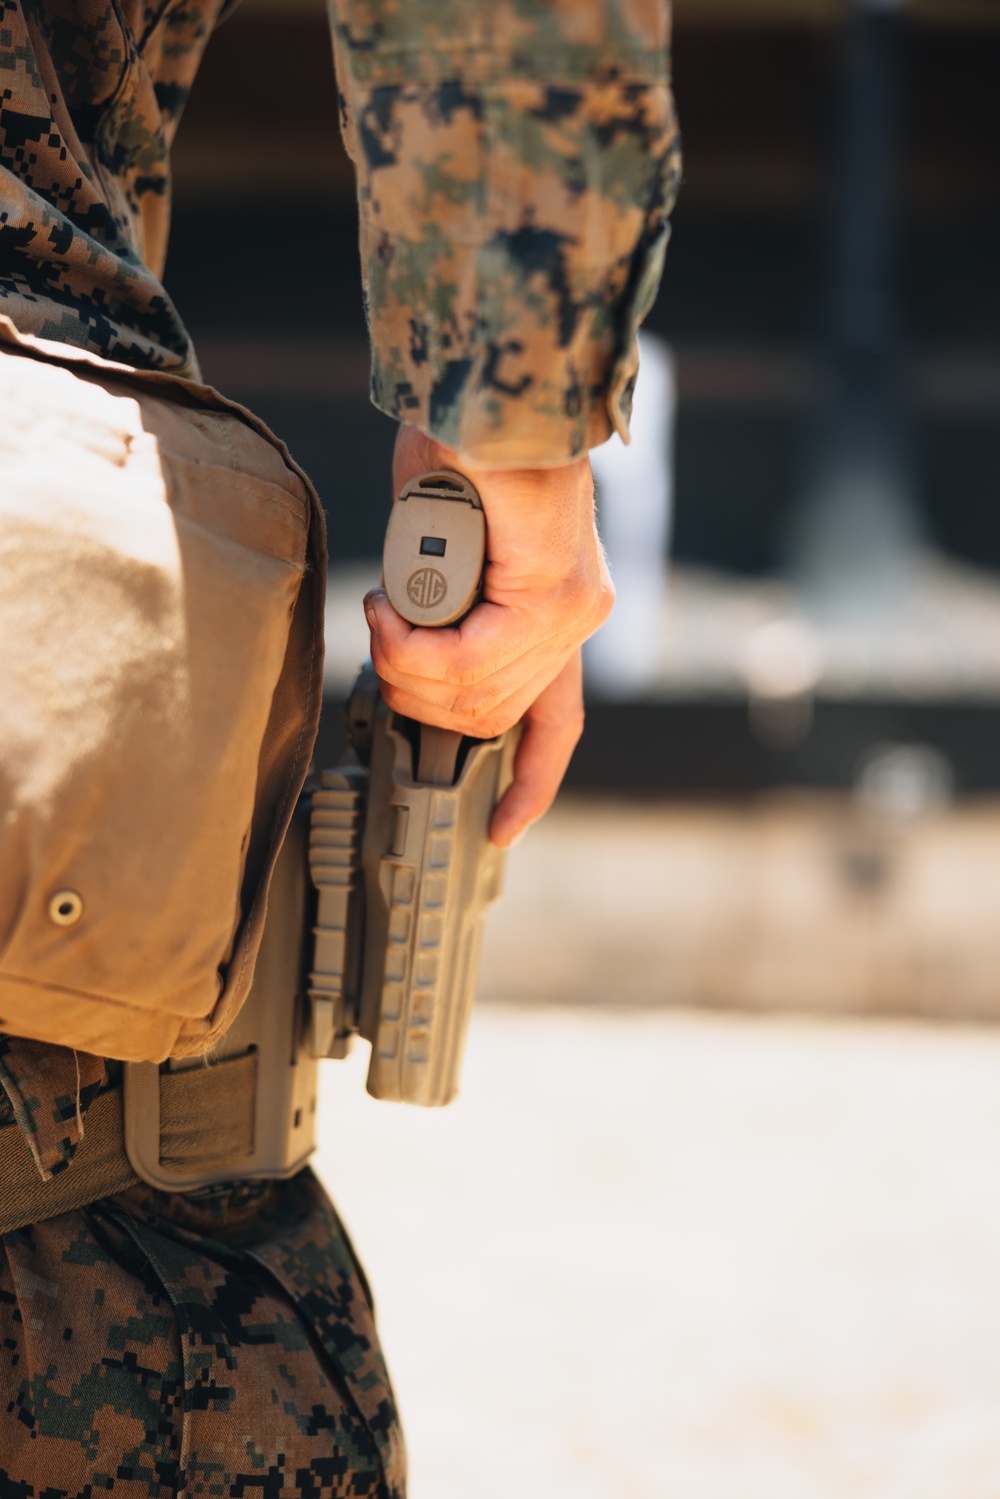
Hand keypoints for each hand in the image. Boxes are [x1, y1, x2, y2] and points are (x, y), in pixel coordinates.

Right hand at [364, 426, 613, 845]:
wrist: (490, 384)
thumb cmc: (465, 444)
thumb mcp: (448, 547)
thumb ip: (443, 605)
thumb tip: (412, 649)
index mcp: (562, 611)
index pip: (558, 723)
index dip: (530, 783)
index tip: (500, 831)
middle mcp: (580, 617)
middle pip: (492, 717)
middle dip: (417, 698)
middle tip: (382, 639)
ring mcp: (573, 610)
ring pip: (472, 695)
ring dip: (404, 665)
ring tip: (382, 613)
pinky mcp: (553, 594)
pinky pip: (467, 661)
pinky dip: (411, 645)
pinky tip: (390, 609)